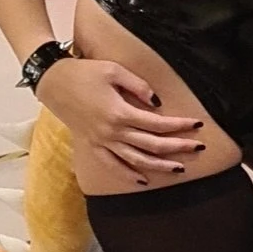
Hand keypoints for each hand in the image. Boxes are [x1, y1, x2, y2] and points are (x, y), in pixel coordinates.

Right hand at [35, 54, 205, 183]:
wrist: (53, 82)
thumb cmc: (84, 72)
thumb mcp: (114, 70)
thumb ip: (139, 86)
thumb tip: (158, 103)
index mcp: (120, 113)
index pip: (158, 124)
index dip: (179, 125)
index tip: (197, 124)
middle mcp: (112, 132)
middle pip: (151, 146)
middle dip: (178, 148)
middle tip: (199, 147)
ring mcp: (101, 142)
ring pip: (135, 160)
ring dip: (159, 166)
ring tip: (179, 169)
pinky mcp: (92, 145)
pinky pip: (112, 165)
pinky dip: (128, 174)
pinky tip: (143, 180)